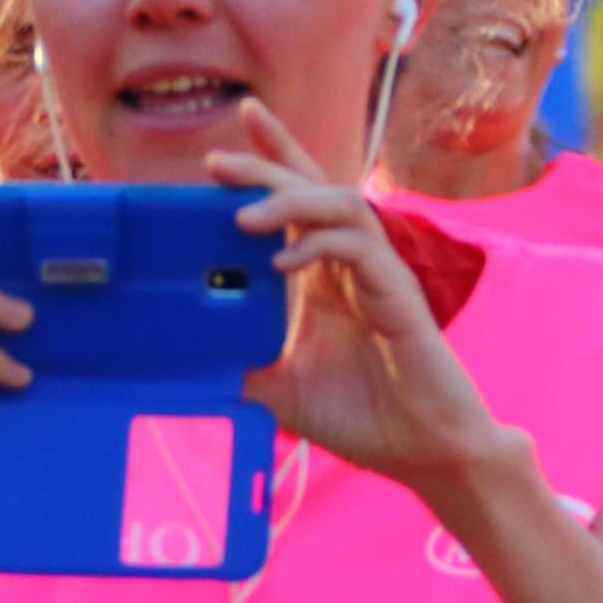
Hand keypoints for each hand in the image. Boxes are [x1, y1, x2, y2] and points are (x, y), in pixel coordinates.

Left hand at [211, 102, 517, 493]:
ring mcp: (377, 274)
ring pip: (338, 204)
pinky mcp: (399, 294)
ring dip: (289, 201)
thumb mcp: (279, 392)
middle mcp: (349, 264)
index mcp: (321, 277)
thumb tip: (179, 366)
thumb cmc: (362, 417)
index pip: (294, 204)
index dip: (266, 165)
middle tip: (217, 161)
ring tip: (243, 218)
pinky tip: (283, 262)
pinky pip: (361, 247)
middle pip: (311, 187)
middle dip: (265, 164)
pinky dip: (320, 243)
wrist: (423, 450)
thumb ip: (239, 370)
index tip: (220, 151)